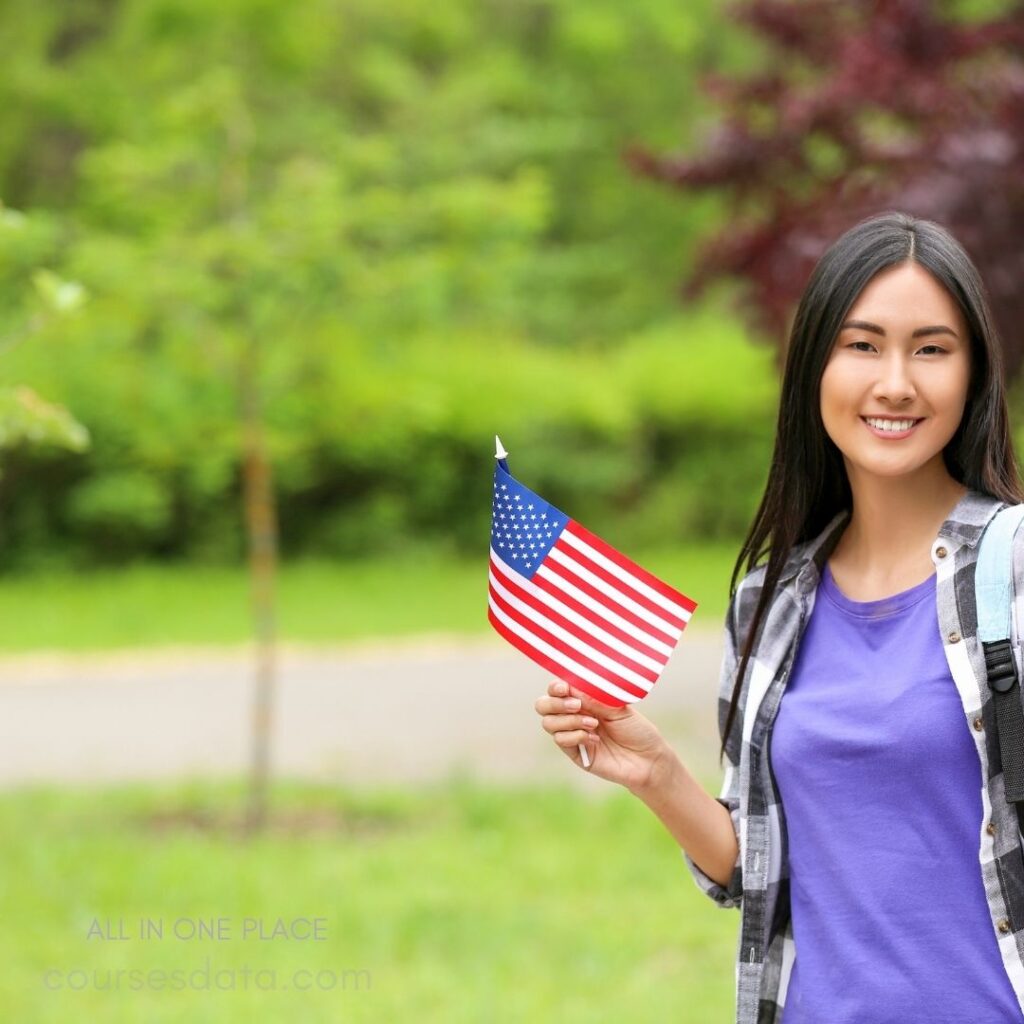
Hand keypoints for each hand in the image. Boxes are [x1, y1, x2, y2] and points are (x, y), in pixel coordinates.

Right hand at [534, 678, 669, 791]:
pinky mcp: (575, 753)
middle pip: (543, 705)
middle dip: (555, 703)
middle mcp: (573, 715)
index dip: (555, 687)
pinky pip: (561, 740)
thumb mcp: (618, 709)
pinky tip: (594, 738)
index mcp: (583, 700)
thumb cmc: (636, 730)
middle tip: (577, 705)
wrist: (648, 759)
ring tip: (593, 723)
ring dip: (570, 720)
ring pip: (549, 723)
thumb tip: (572, 688)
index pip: (557, 690)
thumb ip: (595, 699)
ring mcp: (572, 734)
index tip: (565, 688)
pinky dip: (576, 736)